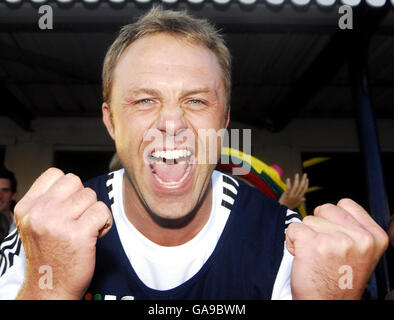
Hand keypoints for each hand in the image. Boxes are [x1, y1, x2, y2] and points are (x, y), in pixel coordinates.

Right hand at [14, 168, 112, 299]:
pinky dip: (105, 223)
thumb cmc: (48, 255)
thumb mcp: (35, 224)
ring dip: (94, 212)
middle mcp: (40, 212)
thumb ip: (48, 201)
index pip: (56, 174)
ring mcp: (59, 222)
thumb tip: (73, 182)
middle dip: (82, 199)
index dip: (69, 188)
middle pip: (76, 182)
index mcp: (28, 207)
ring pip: (91, 196)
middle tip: (78, 219)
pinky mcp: (79, 234)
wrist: (50, 288)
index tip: (68, 206)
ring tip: (85, 229)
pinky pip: (103, 211)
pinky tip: (95, 235)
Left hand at [279, 173, 308, 209]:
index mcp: (299, 198)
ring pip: (296, 186)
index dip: (306, 184)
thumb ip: (300, 201)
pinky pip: (288, 188)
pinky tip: (288, 179)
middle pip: (301, 187)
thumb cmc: (288, 207)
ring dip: (297, 180)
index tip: (307, 179)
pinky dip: (289, 183)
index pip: (304, 190)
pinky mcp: (286, 195)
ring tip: (297, 174)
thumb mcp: (295, 205)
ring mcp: (291, 196)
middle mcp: (296, 197)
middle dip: (303, 180)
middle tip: (304, 174)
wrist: (281, 211)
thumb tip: (304, 198)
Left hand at [286, 199, 388, 299]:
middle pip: (325, 209)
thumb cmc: (339, 281)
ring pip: (308, 219)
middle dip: (318, 225)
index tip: (334, 234)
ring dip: (305, 235)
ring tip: (314, 256)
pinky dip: (291, 241)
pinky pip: (293, 228)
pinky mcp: (312, 244)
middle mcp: (359, 238)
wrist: (327, 305)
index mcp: (374, 237)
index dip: (333, 217)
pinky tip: (302, 257)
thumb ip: (353, 230)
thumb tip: (335, 209)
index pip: (346, 204)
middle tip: (322, 248)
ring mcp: (336, 240)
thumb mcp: (361, 253)